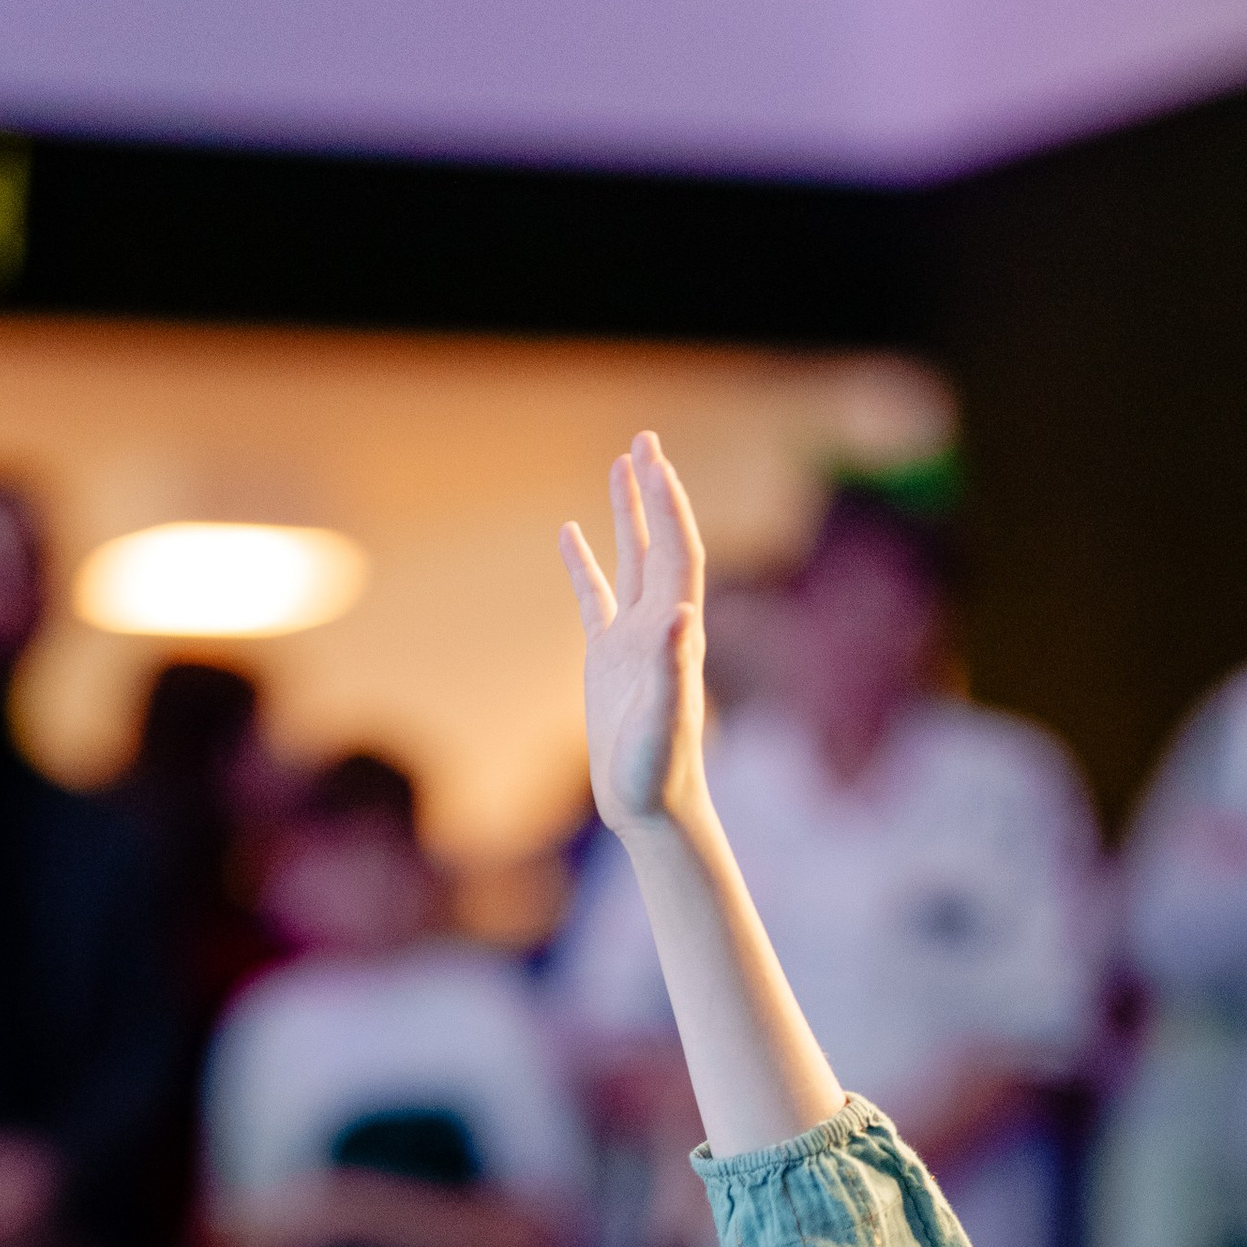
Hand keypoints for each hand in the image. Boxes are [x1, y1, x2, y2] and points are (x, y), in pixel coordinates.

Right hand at [560, 431, 710, 845]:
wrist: (651, 807)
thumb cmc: (659, 771)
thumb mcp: (663, 720)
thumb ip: (672, 668)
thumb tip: (678, 614)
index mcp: (675, 632)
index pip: (677, 554)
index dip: (669, 507)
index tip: (658, 462)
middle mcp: (658, 625)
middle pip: (659, 542)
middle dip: (653, 490)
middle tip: (645, 439)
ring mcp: (631, 639)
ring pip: (630, 560)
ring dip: (627, 513)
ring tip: (620, 463)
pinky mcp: (605, 658)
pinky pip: (593, 597)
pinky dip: (582, 564)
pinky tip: (568, 533)